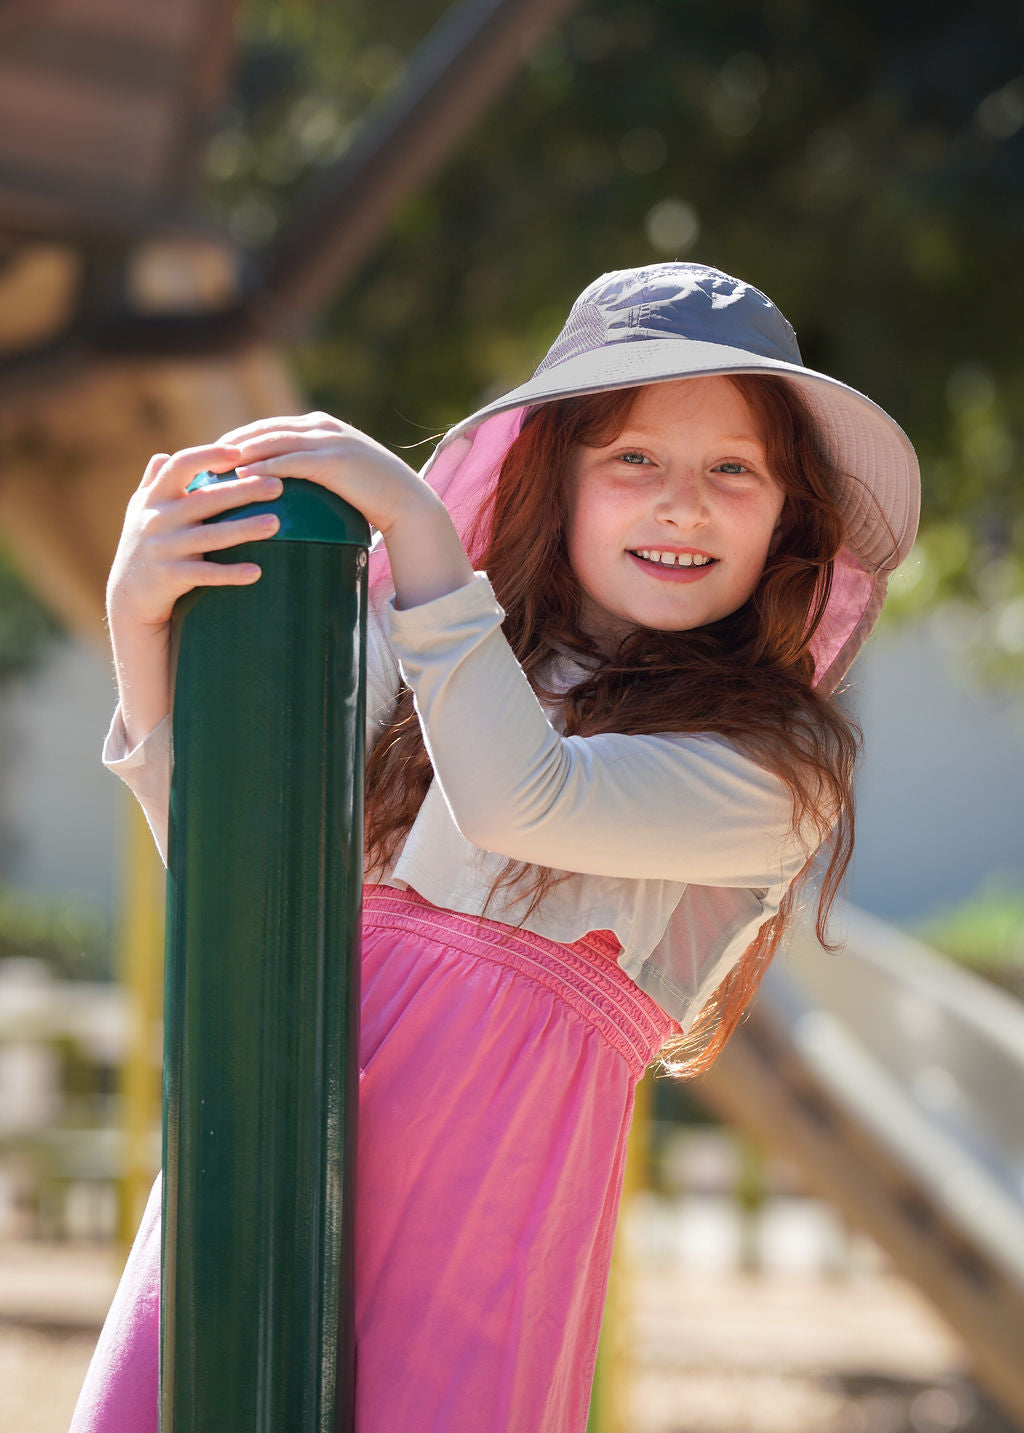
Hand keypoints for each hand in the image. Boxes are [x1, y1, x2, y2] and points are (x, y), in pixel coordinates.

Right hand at [107, 441, 285, 633]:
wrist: (128, 593)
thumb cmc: (143, 545)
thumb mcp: (139, 512)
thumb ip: (152, 483)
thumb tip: (163, 455)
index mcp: (154, 497)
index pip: (180, 465)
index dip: (208, 455)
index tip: (239, 451)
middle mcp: (157, 519)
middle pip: (206, 499)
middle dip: (243, 490)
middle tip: (278, 486)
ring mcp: (163, 549)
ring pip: (210, 536)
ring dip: (244, 529)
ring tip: (276, 523)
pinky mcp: (170, 577)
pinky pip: (205, 574)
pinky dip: (230, 573)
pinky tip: (256, 572)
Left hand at [228, 411, 476, 608]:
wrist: (408, 502)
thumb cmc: (373, 499)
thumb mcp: (340, 478)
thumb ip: (314, 473)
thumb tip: (285, 491)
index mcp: (322, 427)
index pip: (270, 426)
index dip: (240, 437)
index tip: (213, 453)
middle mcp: (322, 427)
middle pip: (265, 428)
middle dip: (232, 443)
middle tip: (202, 460)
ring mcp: (329, 440)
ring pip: (273, 441)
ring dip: (240, 453)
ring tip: (213, 469)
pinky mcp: (334, 460)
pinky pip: (290, 461)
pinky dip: (263, 468)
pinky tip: (241, 480)